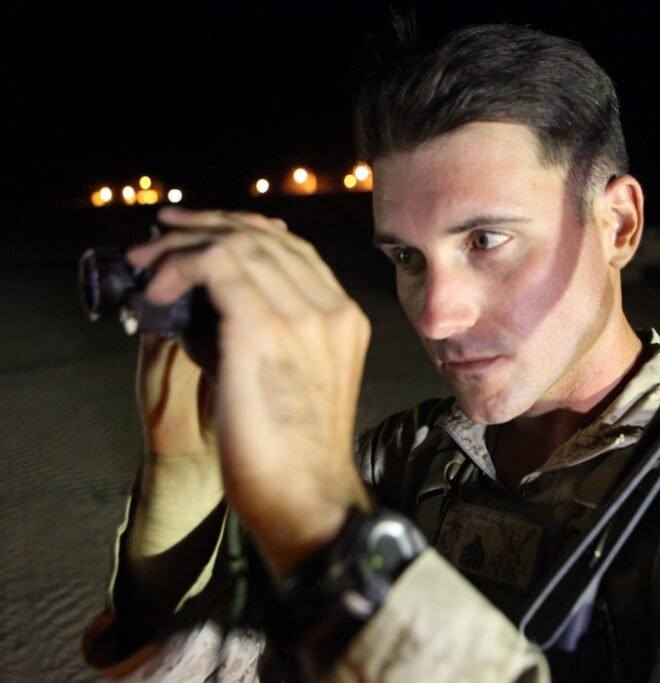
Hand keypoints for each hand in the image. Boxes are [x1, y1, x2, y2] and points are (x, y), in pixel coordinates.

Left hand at [128, 207, 371, 576]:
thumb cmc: (292, 453)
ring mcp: (306, 317)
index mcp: (345, 319)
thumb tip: (212, 299)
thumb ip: (271, 335)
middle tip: (157, 235)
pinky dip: (179, 270)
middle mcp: (333, 310)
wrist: (306, 499)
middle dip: (204, 226)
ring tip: (148, 264)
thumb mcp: (291, 380)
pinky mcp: (267, 329)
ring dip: (182, 247)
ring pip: (240, 244)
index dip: (239, 230)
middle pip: (266, 237)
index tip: (196, 233)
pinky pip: (217, 267)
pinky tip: (158, 293)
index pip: (293, 249)